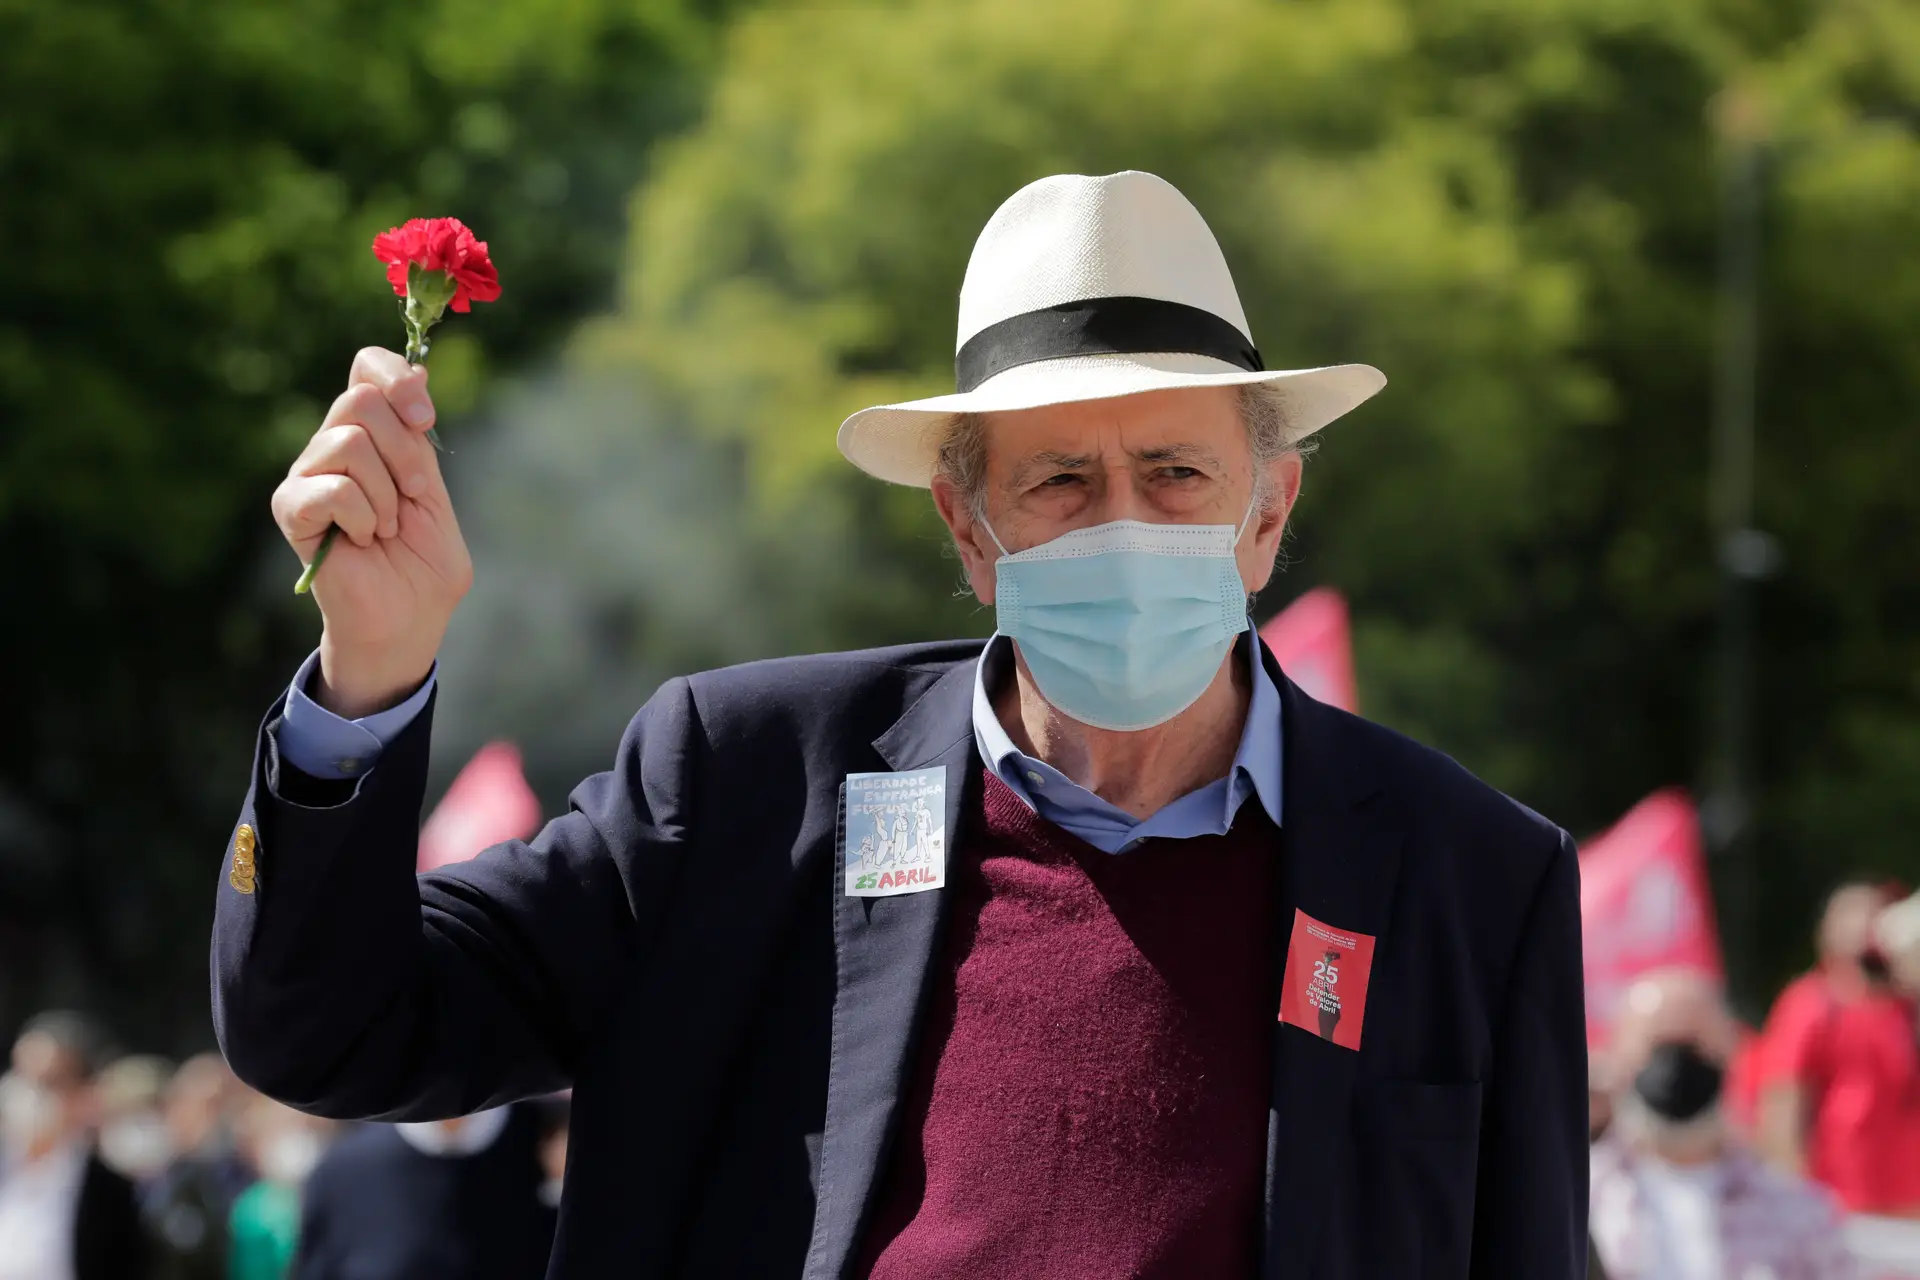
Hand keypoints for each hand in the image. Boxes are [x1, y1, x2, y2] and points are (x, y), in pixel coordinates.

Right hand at [272, 348, 472, 717]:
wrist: (407, 620)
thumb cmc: (423, 564)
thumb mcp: (434, 494)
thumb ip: (420, 441)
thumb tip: (419, 371)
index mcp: (374, 435)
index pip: (366, 367)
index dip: (395, 377)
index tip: (424, 417)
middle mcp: (334, 446)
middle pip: (359, 399)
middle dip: (404, 449)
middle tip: (415, 494)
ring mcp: (308, 475)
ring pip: (348, 441)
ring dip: (386, 492)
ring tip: (387, 528)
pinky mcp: (291, 508)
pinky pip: (331, 486)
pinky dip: (362, 514)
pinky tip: (363, 539)